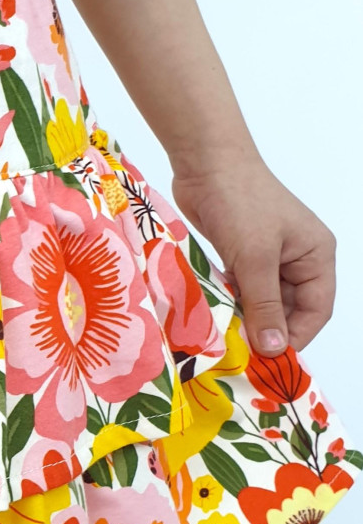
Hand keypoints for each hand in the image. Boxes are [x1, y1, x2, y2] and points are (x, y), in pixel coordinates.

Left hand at [169, 149, 335, 355]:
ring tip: (228, 339)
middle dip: (268, 330)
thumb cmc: (240, 201)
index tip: (270, 359)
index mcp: (316, 255)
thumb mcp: (255, 258)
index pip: (316, 310)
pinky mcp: (241, 255)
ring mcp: (268, 257)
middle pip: (289, 309)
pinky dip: (231, 303)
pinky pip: (241, 289)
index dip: (296, 336)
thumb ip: (264, 305)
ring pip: (262, 301)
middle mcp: (297, 258)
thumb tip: (274, 349)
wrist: (206, 163)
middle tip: (243, 354)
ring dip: (246, 318)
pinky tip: (217, 317)